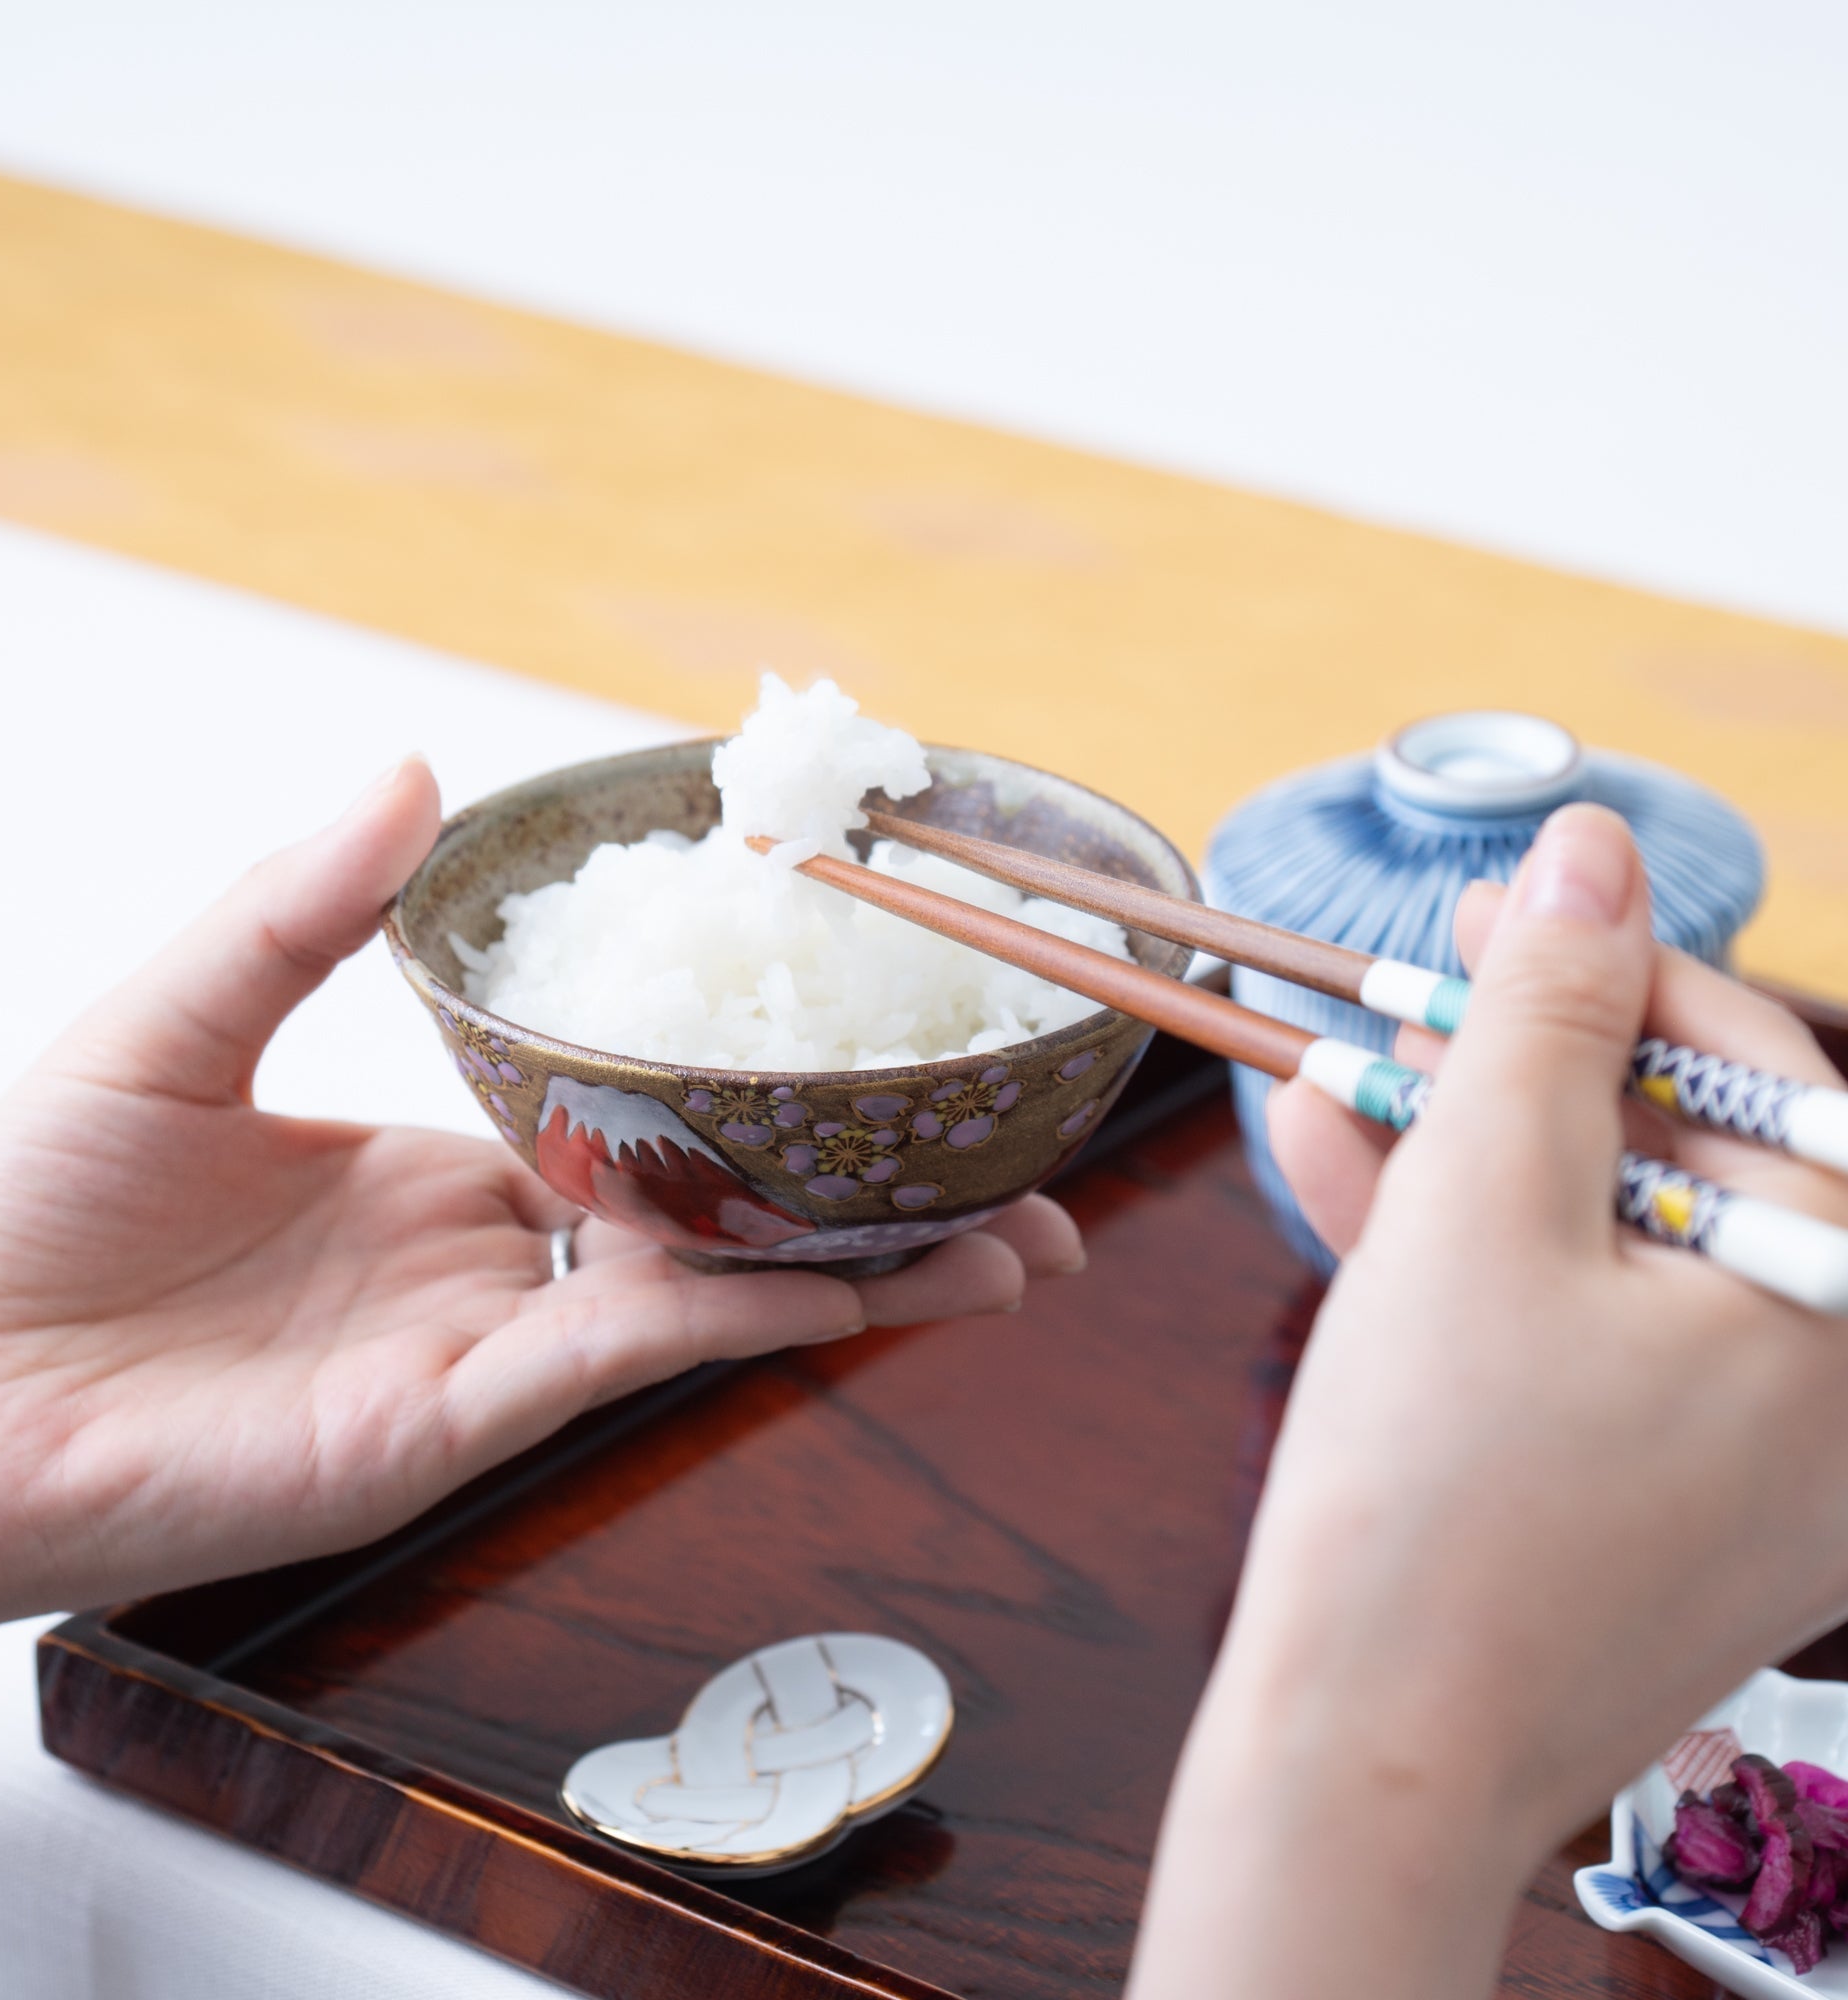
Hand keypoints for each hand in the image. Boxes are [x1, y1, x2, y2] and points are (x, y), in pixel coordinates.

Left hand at [0, 760, 1082, 1669]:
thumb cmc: (15, 1220)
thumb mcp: (175, 1020)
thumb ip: (299, 909)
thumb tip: (412, 763)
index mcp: (441, 1173)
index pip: (641, 1126)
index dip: (757, 1089)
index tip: (862, 1037)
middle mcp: (489, 1263)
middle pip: (721, 1221)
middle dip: (866, 1196)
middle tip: (1010, 1165)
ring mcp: (488, 1347)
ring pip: (715, 1298)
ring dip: (867, 1273)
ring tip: (1013, 1243)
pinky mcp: (458, 1422)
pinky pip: (634, 1354)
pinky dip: (754, 1317)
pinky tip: (867, 1287)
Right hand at [1131, 804, 1847, 1998]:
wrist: (1367, 1759)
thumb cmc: (1434, 1485)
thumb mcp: (1479, 1203)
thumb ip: (1544, 1012)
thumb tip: (1592, 844)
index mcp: (1840, 1304)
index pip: (1753, 1066)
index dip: (1609, 963)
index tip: (1496, 907)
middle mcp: (1834, 1383)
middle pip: (1674, 1154)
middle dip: (1518, 1065)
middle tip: (1405, 996)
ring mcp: (1757, 1457)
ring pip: (1611, 1245)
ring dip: (1471, 1156)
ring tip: (1334, 1081)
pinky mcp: (1668, 1501)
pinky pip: (1586, 1340)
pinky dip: (1481, 1269)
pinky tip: (1351, 1188)